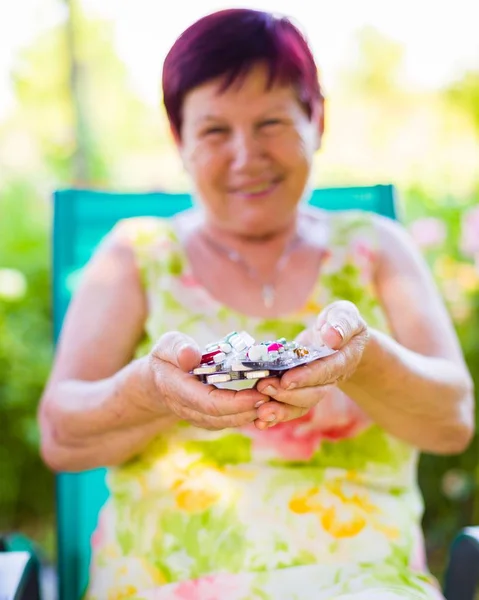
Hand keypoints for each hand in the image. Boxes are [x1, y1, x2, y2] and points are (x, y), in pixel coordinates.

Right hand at [149, 331, 267, 429]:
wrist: (157, 383)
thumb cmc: (166, 359)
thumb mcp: (166, 346)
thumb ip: (177, 349)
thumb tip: (190, 356)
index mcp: (178, 390)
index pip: (209, 403)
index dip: (236, 402)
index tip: (259, 393)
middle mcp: (189, 410)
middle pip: (224, 417)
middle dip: (251, 409)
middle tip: (277, 396)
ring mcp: (199, 418)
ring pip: (229, 422)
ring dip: (253, 413)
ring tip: (276, 399)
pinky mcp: (210, 419)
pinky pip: (231, 420)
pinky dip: (249, 413)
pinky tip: (266, 402)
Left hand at [254, 301, 368, 429]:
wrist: (338, 339)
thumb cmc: (339, 323)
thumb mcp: (345, 315)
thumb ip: (341, 324)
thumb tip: (331, 337)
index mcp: (342, 359)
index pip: (325, 371)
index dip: (306, 377)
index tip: (287, 380)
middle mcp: (330, 378)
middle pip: (311, 393)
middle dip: (287, 394)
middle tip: (264, 388)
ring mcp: (315, 387)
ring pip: (300, 404)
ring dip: (280, 409)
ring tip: (261, 412)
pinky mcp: (301, 391)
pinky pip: (290, 407)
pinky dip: (276, 416)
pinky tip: (260, 422)